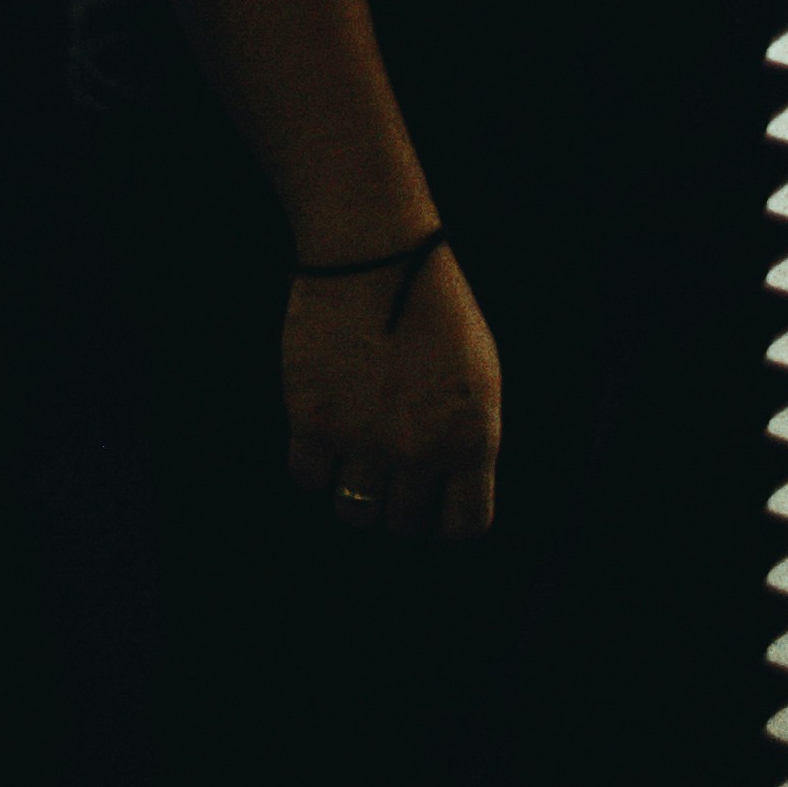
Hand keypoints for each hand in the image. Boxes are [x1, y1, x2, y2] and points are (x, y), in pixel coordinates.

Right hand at [286, 243, 500, 539]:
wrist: (377, 260)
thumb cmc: (435, 310)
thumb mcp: (480, 379)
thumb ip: (466, 435)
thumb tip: (446, 478)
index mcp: (472, 442)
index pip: (465, 526)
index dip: (445, 524)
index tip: (431, 508)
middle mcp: (421, 452)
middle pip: (403, 523)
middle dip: (395, 507)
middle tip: (384, 479)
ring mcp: (364, 440)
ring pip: (355, 512)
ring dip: (352, 497)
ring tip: (349, 467)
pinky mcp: (312, 420)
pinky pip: (307, 478)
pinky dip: (311, 470)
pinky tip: (317, 443)